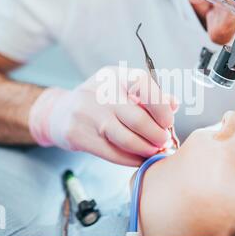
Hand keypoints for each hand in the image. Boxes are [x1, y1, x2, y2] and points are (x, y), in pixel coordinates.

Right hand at [28, 66, 177, 165]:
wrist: (60, 113)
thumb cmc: (101, 101)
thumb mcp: (122, 89)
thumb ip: (150, 95)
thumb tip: (174, 104)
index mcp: (115, 76)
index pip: (144, 85)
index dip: (161, 107)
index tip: (168, 122)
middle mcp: (100, 92)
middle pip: (138, 118)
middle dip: (157, 135)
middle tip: (163, 142)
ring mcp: (87, 114)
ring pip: (126, 139)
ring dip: (146, 150)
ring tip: (153, 152)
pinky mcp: (79, 135)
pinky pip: (112, 153)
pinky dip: (131, 159)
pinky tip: (138, 159)